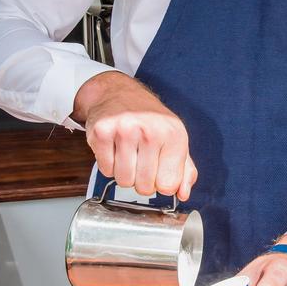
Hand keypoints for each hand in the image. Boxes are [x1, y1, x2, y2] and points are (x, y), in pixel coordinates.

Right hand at [72, 70, 197, 198]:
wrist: (119, 92)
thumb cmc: (149, 118)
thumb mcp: (174, 138)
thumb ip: (184, 168)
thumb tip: (183, 193)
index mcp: (174, 134)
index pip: (169, 184)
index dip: (162, 185)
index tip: (159, 174)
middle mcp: (150, 130)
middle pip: (145, 186)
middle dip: (142, 181)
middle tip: (141, 162)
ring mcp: (125, 130)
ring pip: (124, 180)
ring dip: (124, 174)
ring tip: (128, 154)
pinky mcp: (102, 132)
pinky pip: (106, 170)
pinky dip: (109, 165)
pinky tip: (115, 148)